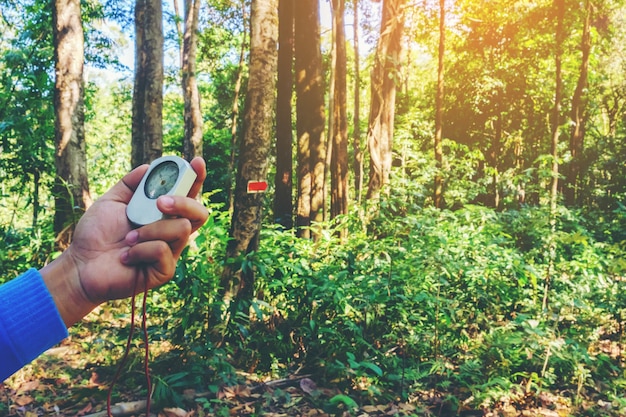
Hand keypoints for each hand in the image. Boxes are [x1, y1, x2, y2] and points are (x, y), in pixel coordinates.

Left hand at [40, 157, 208, 326]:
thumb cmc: (96, 235)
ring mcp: (170, 252)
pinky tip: (126, 257)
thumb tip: (149, 168)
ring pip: (180, 229)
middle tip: (161, 202)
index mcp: (163, 214)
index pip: (189, 195)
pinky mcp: (164, 271)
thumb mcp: (112, 202)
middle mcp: (171, 232)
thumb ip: (130, 185)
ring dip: (150, 230)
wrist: (81, 265)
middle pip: (200, 213)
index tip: (196, 162)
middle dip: (183, 202)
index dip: (197, 178)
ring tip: (127, 239)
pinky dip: (140, 249)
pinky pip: (163, 251)